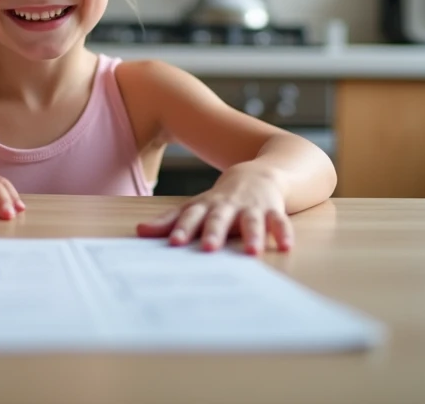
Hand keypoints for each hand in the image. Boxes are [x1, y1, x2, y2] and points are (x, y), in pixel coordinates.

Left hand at [136, 164, 293, 254]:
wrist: (260, 172)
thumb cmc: (222, 199)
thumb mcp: (195, 207)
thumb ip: (169, 221)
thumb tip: (139, 231)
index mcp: (207, 206)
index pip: (191, 217)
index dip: (182, 229)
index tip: (174, 244)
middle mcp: (228, 206)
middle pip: (219, 218)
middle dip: (214, 232)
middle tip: (208, 248)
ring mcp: (252, 207)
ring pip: (251, 220)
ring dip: (252, 235)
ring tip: (251, 252)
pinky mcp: (273, 209)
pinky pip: (279, 221)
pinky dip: (283, 233)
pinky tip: (285, 247)